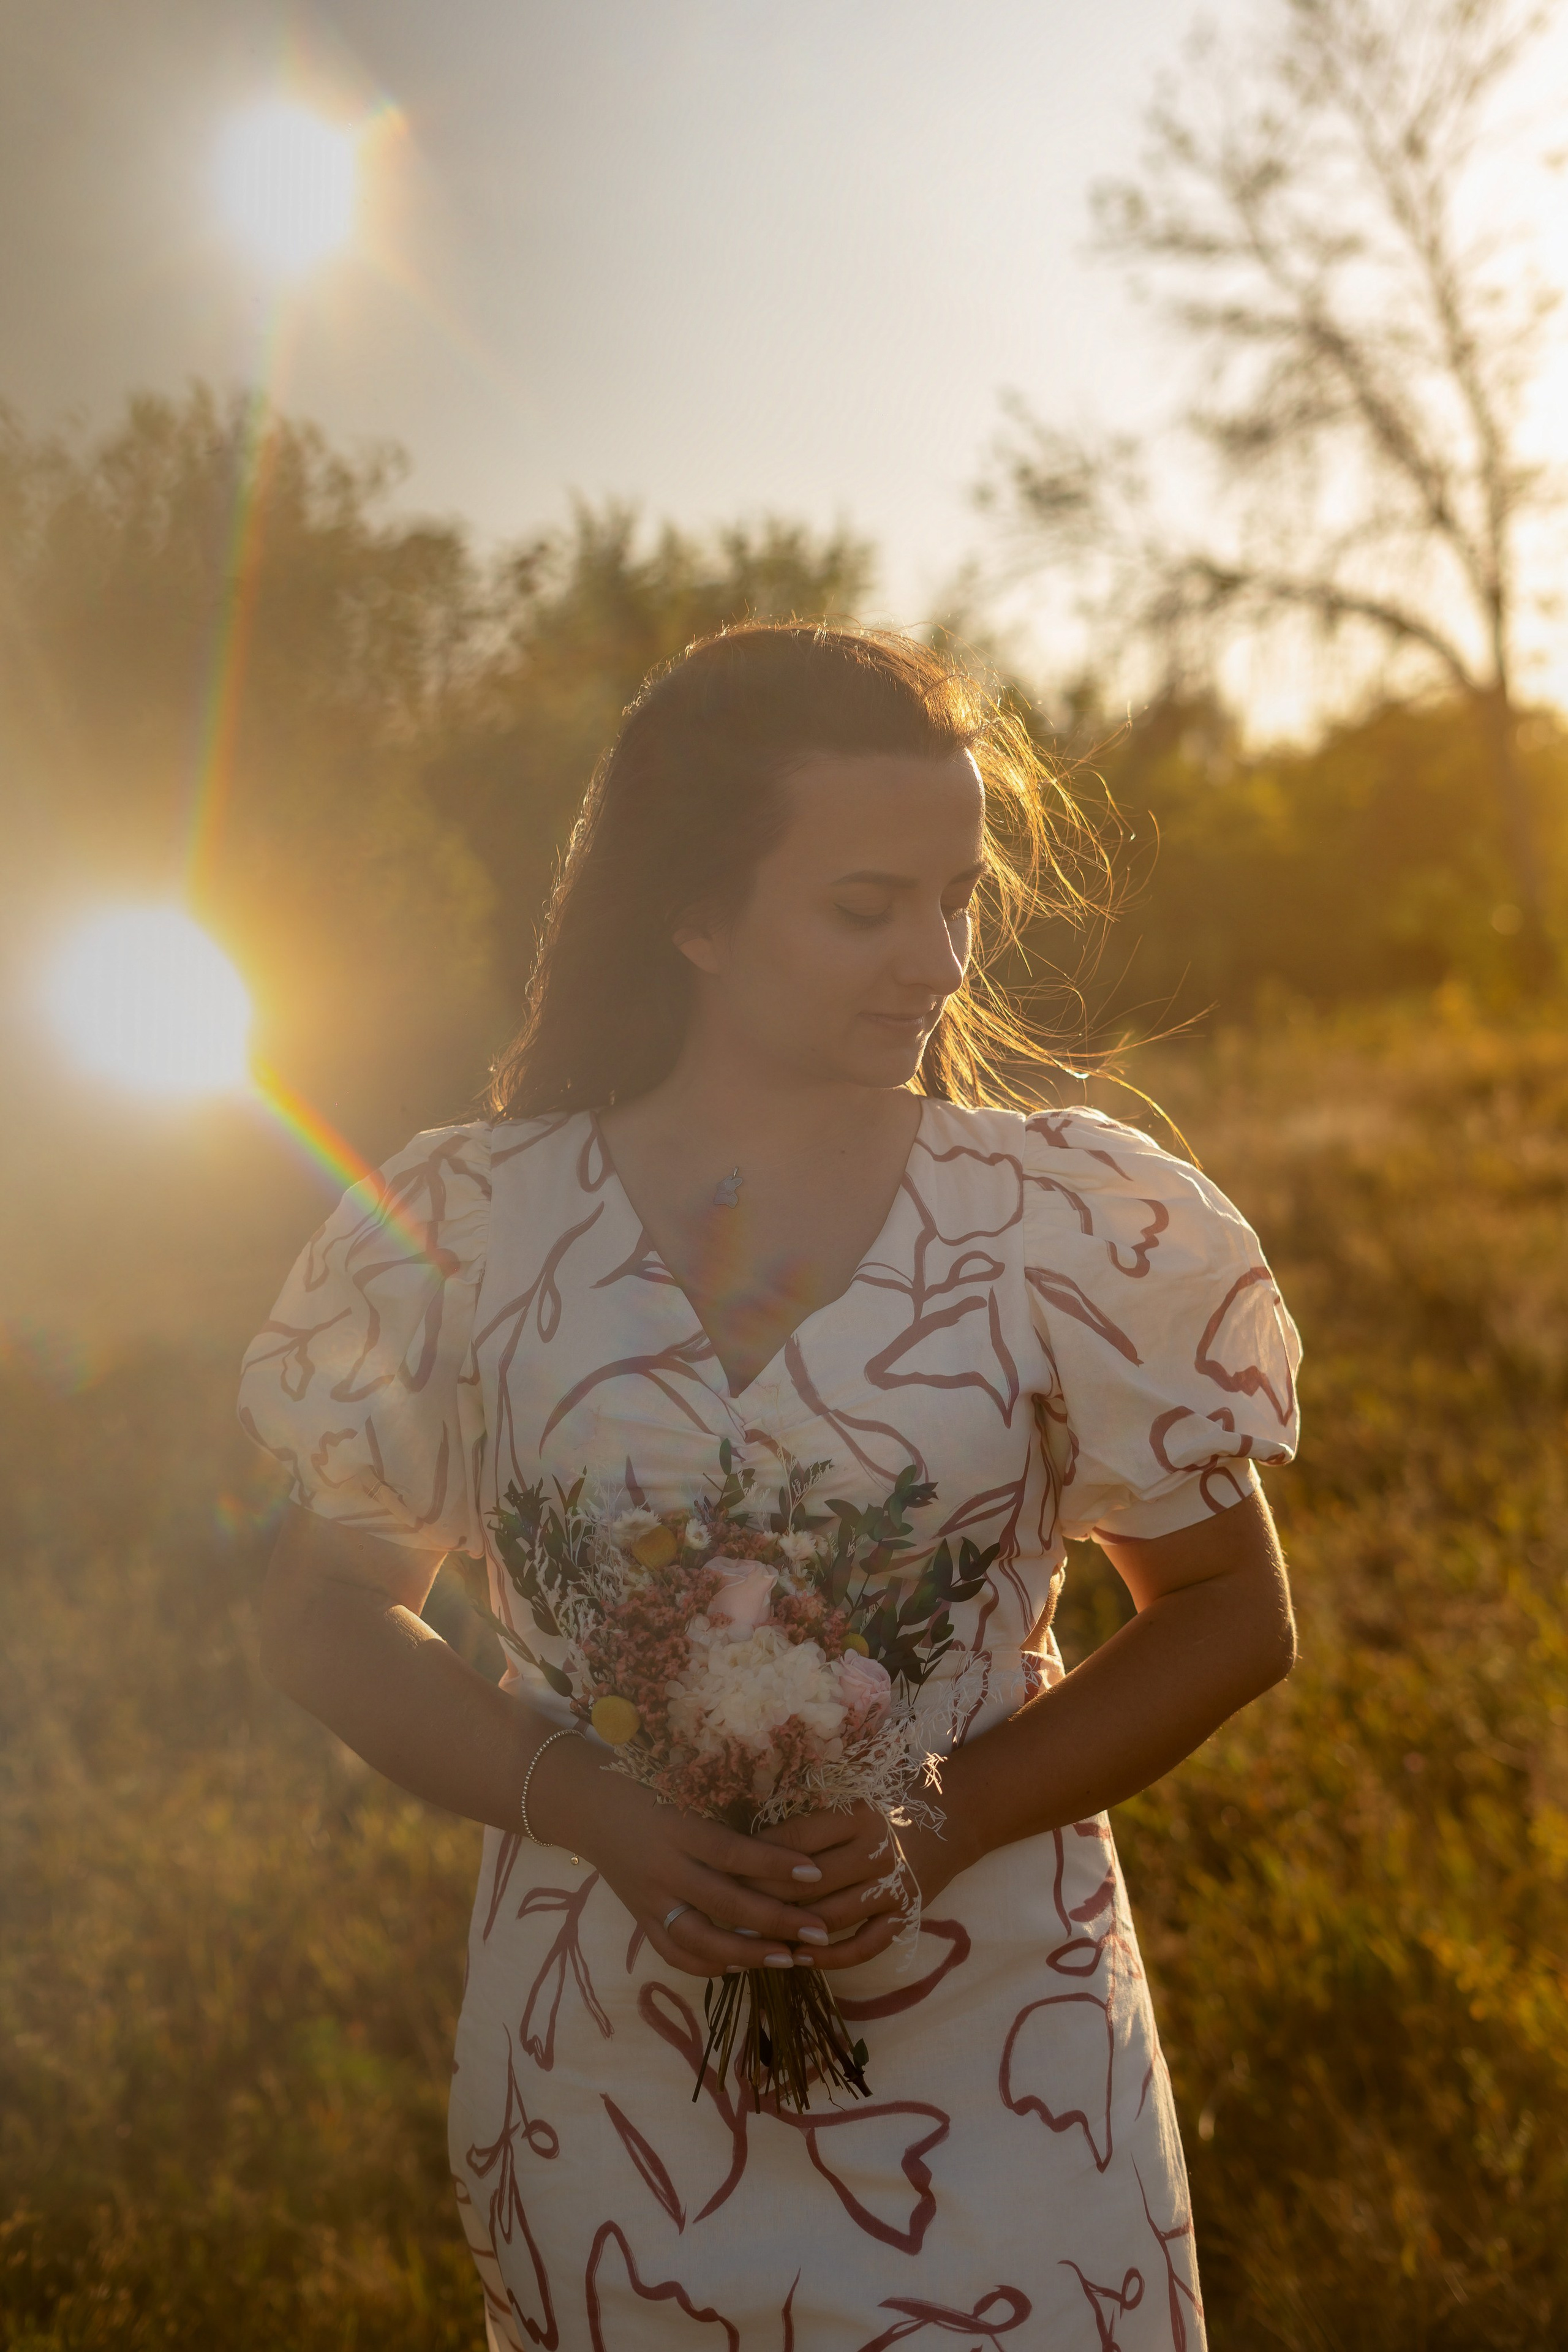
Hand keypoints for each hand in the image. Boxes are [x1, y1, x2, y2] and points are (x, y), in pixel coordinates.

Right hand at [532, 1736, 829, 1979]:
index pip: (732, 1853)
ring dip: (748, 1954)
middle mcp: (663, 1868)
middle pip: (724, 1903)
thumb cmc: (648, 1787)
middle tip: (818, 1930)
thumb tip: (789, 1835)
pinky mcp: (640, 1919)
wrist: (586, 1807)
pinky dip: (709, 1964)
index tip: (816, 1872)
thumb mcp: (684, 1791)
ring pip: (700, 1939)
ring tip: (788, 1958)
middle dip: (776, 1920)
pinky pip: (674, 1952)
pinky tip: (742, 1967)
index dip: (775, 1865)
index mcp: (677, 1828)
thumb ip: (725, 1817)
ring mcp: (649, 1900)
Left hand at [737, 1800, 951, 1971]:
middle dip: (763, 1900)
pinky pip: (864, 1946)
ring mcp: (893, 1887)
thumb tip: (747, 1848)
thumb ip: (809, 1825)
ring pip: (830, 1917)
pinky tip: (801, 1958)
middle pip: (808, 1883)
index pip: (796, 1838)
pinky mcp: (905, 1916)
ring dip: (790, 1931)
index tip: (725, 1868)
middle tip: (725, 1911)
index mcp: (858, 1814)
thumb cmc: (885, 1809)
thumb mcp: (850, 1803)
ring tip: (752, 1940)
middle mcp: (877, 1850)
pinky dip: (831, 1957)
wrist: (951, 1821)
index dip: (758, 1856)